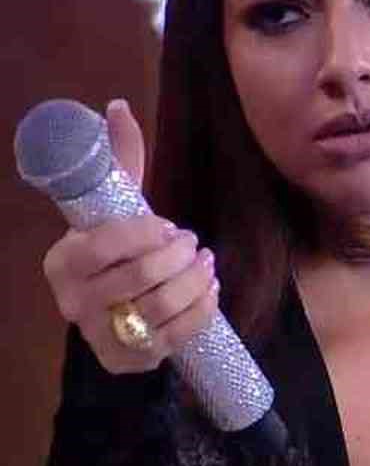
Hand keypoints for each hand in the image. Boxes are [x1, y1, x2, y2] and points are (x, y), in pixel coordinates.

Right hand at [42, 99, 218, 373]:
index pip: (104, 246)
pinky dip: (201, 309)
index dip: (144, 234)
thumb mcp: (116, 204)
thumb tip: (118, 106)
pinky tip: (211, 288)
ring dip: (194, 282)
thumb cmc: (118, 247)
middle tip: (193, 242)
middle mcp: (73, 303)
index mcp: (62, 262)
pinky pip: (174, 337)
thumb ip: (120, 159)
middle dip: (177, 257)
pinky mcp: (129, 359)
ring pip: (158, 310)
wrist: (116, 304)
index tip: (168, 224)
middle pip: (138, 279)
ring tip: (207, 263)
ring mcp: (100, 335)